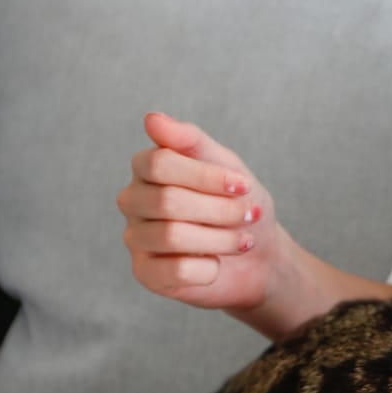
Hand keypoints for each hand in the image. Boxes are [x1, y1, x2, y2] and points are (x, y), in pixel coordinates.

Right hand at [117, 112, 282, 311]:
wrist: (258, 253)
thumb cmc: (237, 202)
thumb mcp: (225, 164)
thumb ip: (190, 140)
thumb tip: (151, 119)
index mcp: (146, 168)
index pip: (159, 164)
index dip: (206, 176)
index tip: (242, 185)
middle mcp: (133, 201)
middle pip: (167, 201)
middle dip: (219, 210)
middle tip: (249, 214)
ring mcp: (136, 238)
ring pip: (171, 237)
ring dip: (220, 239)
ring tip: (244, 241)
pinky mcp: (145, 274)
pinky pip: (174, 271)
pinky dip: (208, 268)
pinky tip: (217, 263)